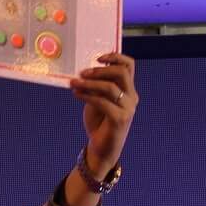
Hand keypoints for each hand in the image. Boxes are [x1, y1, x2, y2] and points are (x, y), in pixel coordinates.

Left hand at [68, 53, 137, 189]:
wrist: (101, 148)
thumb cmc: (98, 122)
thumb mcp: (96, 99)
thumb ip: (96, 86)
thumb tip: (85, 70)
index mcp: (128, 89)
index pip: (129, 65)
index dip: (115, 57)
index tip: (98, 58)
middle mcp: (131, 97)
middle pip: (121, 73)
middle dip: (100, 70)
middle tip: (82, 72)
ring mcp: (128, 109)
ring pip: (111, 87)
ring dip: (89, 83)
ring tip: (74, 83)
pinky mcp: (120, 119)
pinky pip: (103, 102)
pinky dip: (87, 96)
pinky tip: (76, 94)